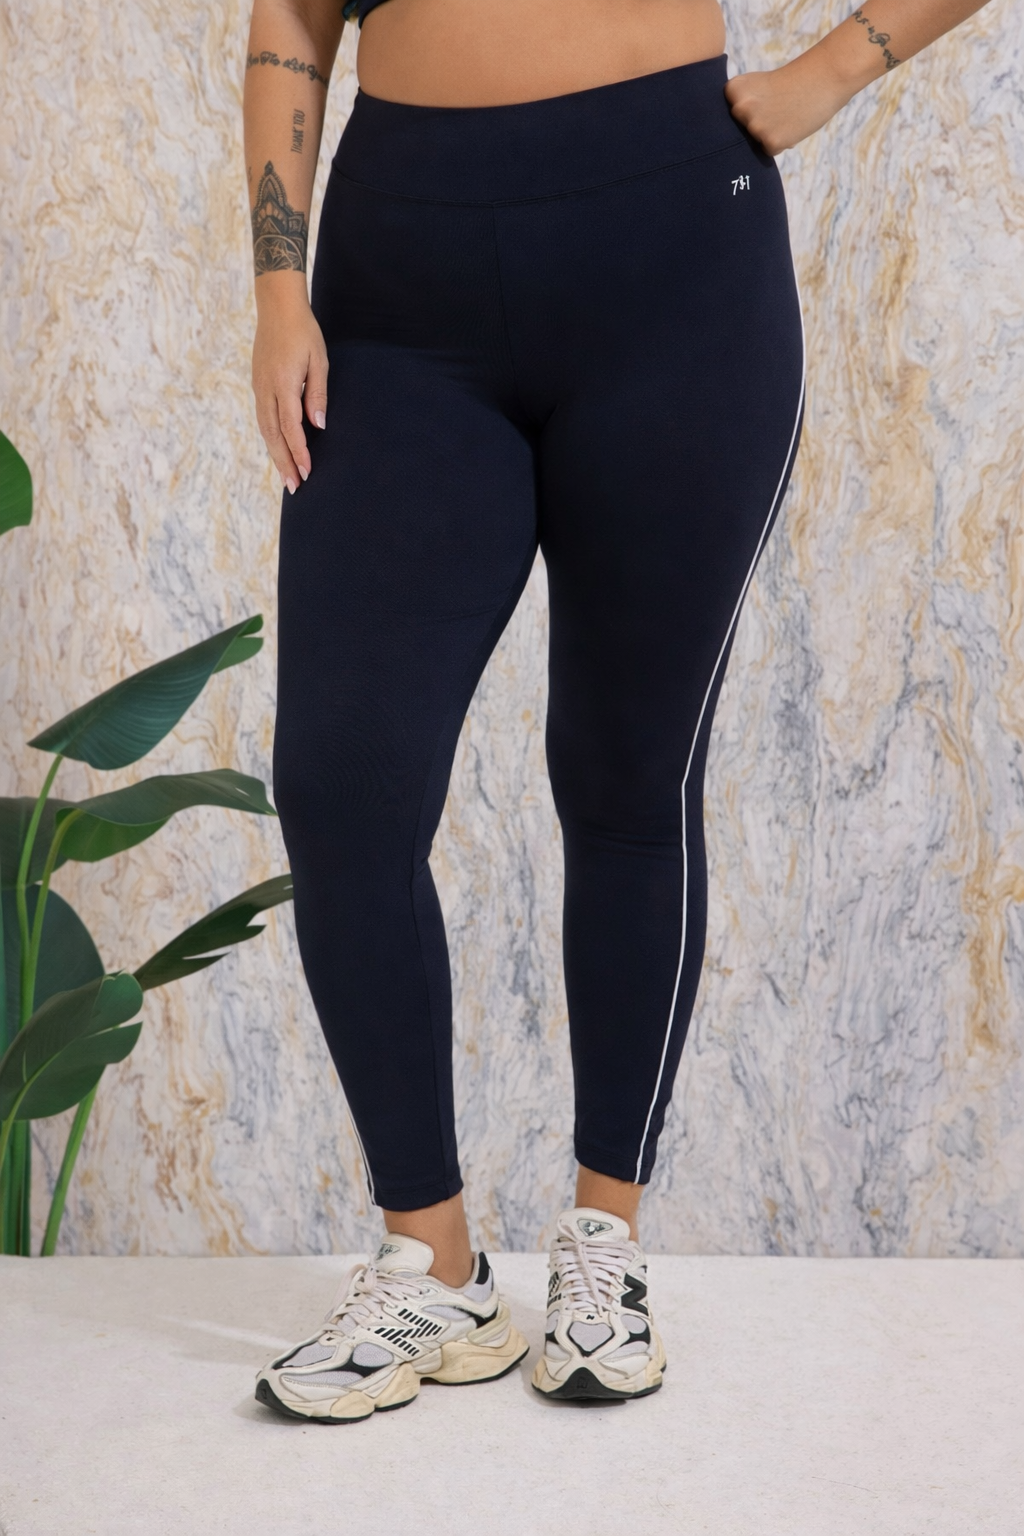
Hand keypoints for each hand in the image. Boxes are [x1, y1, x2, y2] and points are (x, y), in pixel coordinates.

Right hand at [251, 272, 328, 493]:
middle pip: (273, 435)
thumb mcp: (319, 360)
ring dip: (275, 454)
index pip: (290, 426)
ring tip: (286, 476)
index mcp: (283, 382)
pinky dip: (270, 438)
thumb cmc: (304, 331)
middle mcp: (266, 388)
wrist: (276, 306)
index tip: (307, 471)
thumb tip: (318, 425)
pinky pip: (262, 418)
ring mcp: (258, 387)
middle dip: (284, 462)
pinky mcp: (257, 385)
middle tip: (294, 487)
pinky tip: (278, 450)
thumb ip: (317, 393)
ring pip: (264, 429)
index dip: (299, 451)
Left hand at [725, 49, 855, 155]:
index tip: (763, 97)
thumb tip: (734, 144)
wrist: (824, 77)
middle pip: (739, 131)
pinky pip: (769, 150)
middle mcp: (740, 108)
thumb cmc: (791, 82)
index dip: (749, 109)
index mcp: (734, 90)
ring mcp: (755, 126)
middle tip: (777, 106)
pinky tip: (792, 124)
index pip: (729, 115)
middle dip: (757, 123)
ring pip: (754, 142)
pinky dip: (781, 142)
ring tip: (786, 113)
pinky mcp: (771, 141)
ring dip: (769, 133)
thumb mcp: (758, 85)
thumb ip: (741, 106)